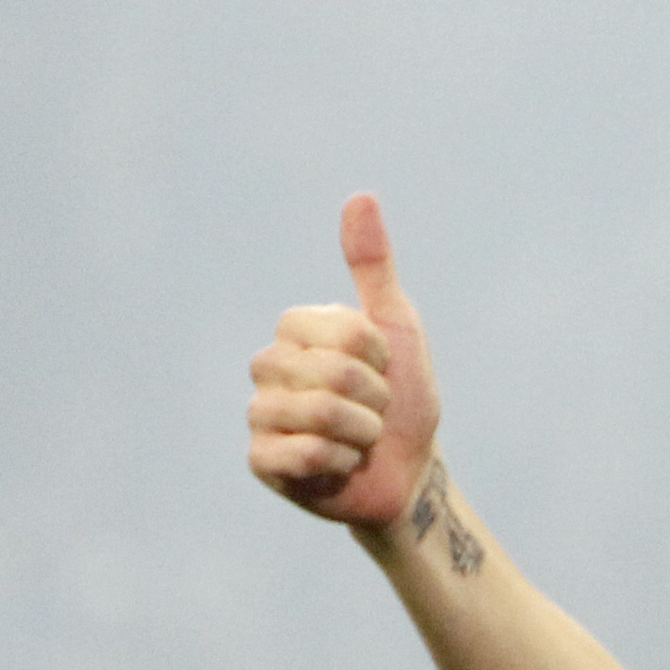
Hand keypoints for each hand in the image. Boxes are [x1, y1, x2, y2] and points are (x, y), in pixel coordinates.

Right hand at [245, 193, 439, 531]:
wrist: (409, 473)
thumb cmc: (403, 400)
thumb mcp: (396, 328)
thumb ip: (373, 267)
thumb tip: (361, 196)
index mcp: (294, 330)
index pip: (342, 331)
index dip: (377, 357)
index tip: (381, 370)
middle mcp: (267, 366)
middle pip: (334, 373)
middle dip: (374, 400)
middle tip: (373, 412)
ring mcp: (260, 414)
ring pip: (321, 414)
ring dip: (362, 434)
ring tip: (359, 439)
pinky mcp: (261, 461)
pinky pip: (308, 455)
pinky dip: (342, 464)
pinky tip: (340, 467)